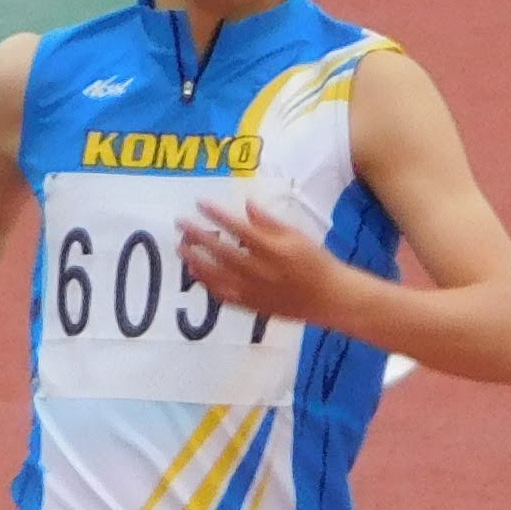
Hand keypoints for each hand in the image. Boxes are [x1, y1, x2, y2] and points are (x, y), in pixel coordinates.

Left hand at [177, 194, 350, 326]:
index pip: (238, 228)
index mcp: (274, 250)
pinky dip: (208, 284)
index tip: (200, 203)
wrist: (330, 299)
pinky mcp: (252, 306)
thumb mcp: (298, 236)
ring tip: (182, 248)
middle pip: (221, 252)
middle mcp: (260, 271)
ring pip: (217, 276)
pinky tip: (196, 274)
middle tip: (180, 224)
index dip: (217, 215)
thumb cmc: (316, 262)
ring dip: (197, 261)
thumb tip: (247, 205)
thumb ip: (270, 222)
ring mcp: (254, 291)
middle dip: (198, 236)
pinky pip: (223, 296)